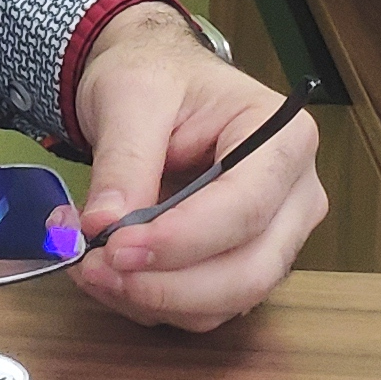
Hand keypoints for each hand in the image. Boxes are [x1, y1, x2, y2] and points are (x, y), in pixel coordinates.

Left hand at [71, 3, 326, 330]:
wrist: (152, 79)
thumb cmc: (154, 76)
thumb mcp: (130, 98)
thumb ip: (122, 162)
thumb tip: (101, 227)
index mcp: (284, 137)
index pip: (245, 208)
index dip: (181, 240)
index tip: (115, 248)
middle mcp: (295, 195)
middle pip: (248, 270)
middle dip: (166, 284)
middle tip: (92, 268)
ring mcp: (275, 236)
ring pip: (227, 300)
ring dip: (153, 299)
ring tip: (86, 266)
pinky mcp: (242, 262)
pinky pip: (206, 304)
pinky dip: (153, 301)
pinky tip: (106, 273)